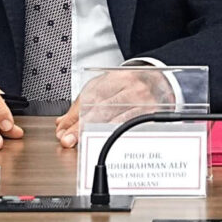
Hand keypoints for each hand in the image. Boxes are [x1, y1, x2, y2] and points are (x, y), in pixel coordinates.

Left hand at [57, 64, 180, 148]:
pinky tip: (105, 143)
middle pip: (103, 108)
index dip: (75, 116)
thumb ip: (81, 105)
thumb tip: (62, 125)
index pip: (92, 97)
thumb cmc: (128, 86)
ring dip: (97, 134)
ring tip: (83, 143)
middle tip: (69, 140)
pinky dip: (116, 136)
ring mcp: (144, 102)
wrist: (160, 82)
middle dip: (82, 127)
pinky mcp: (152, 115)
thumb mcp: (104, 87)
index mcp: (117, 77)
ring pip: (118, 119)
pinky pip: (132, 128)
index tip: (64, 132)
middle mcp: (132, 87)